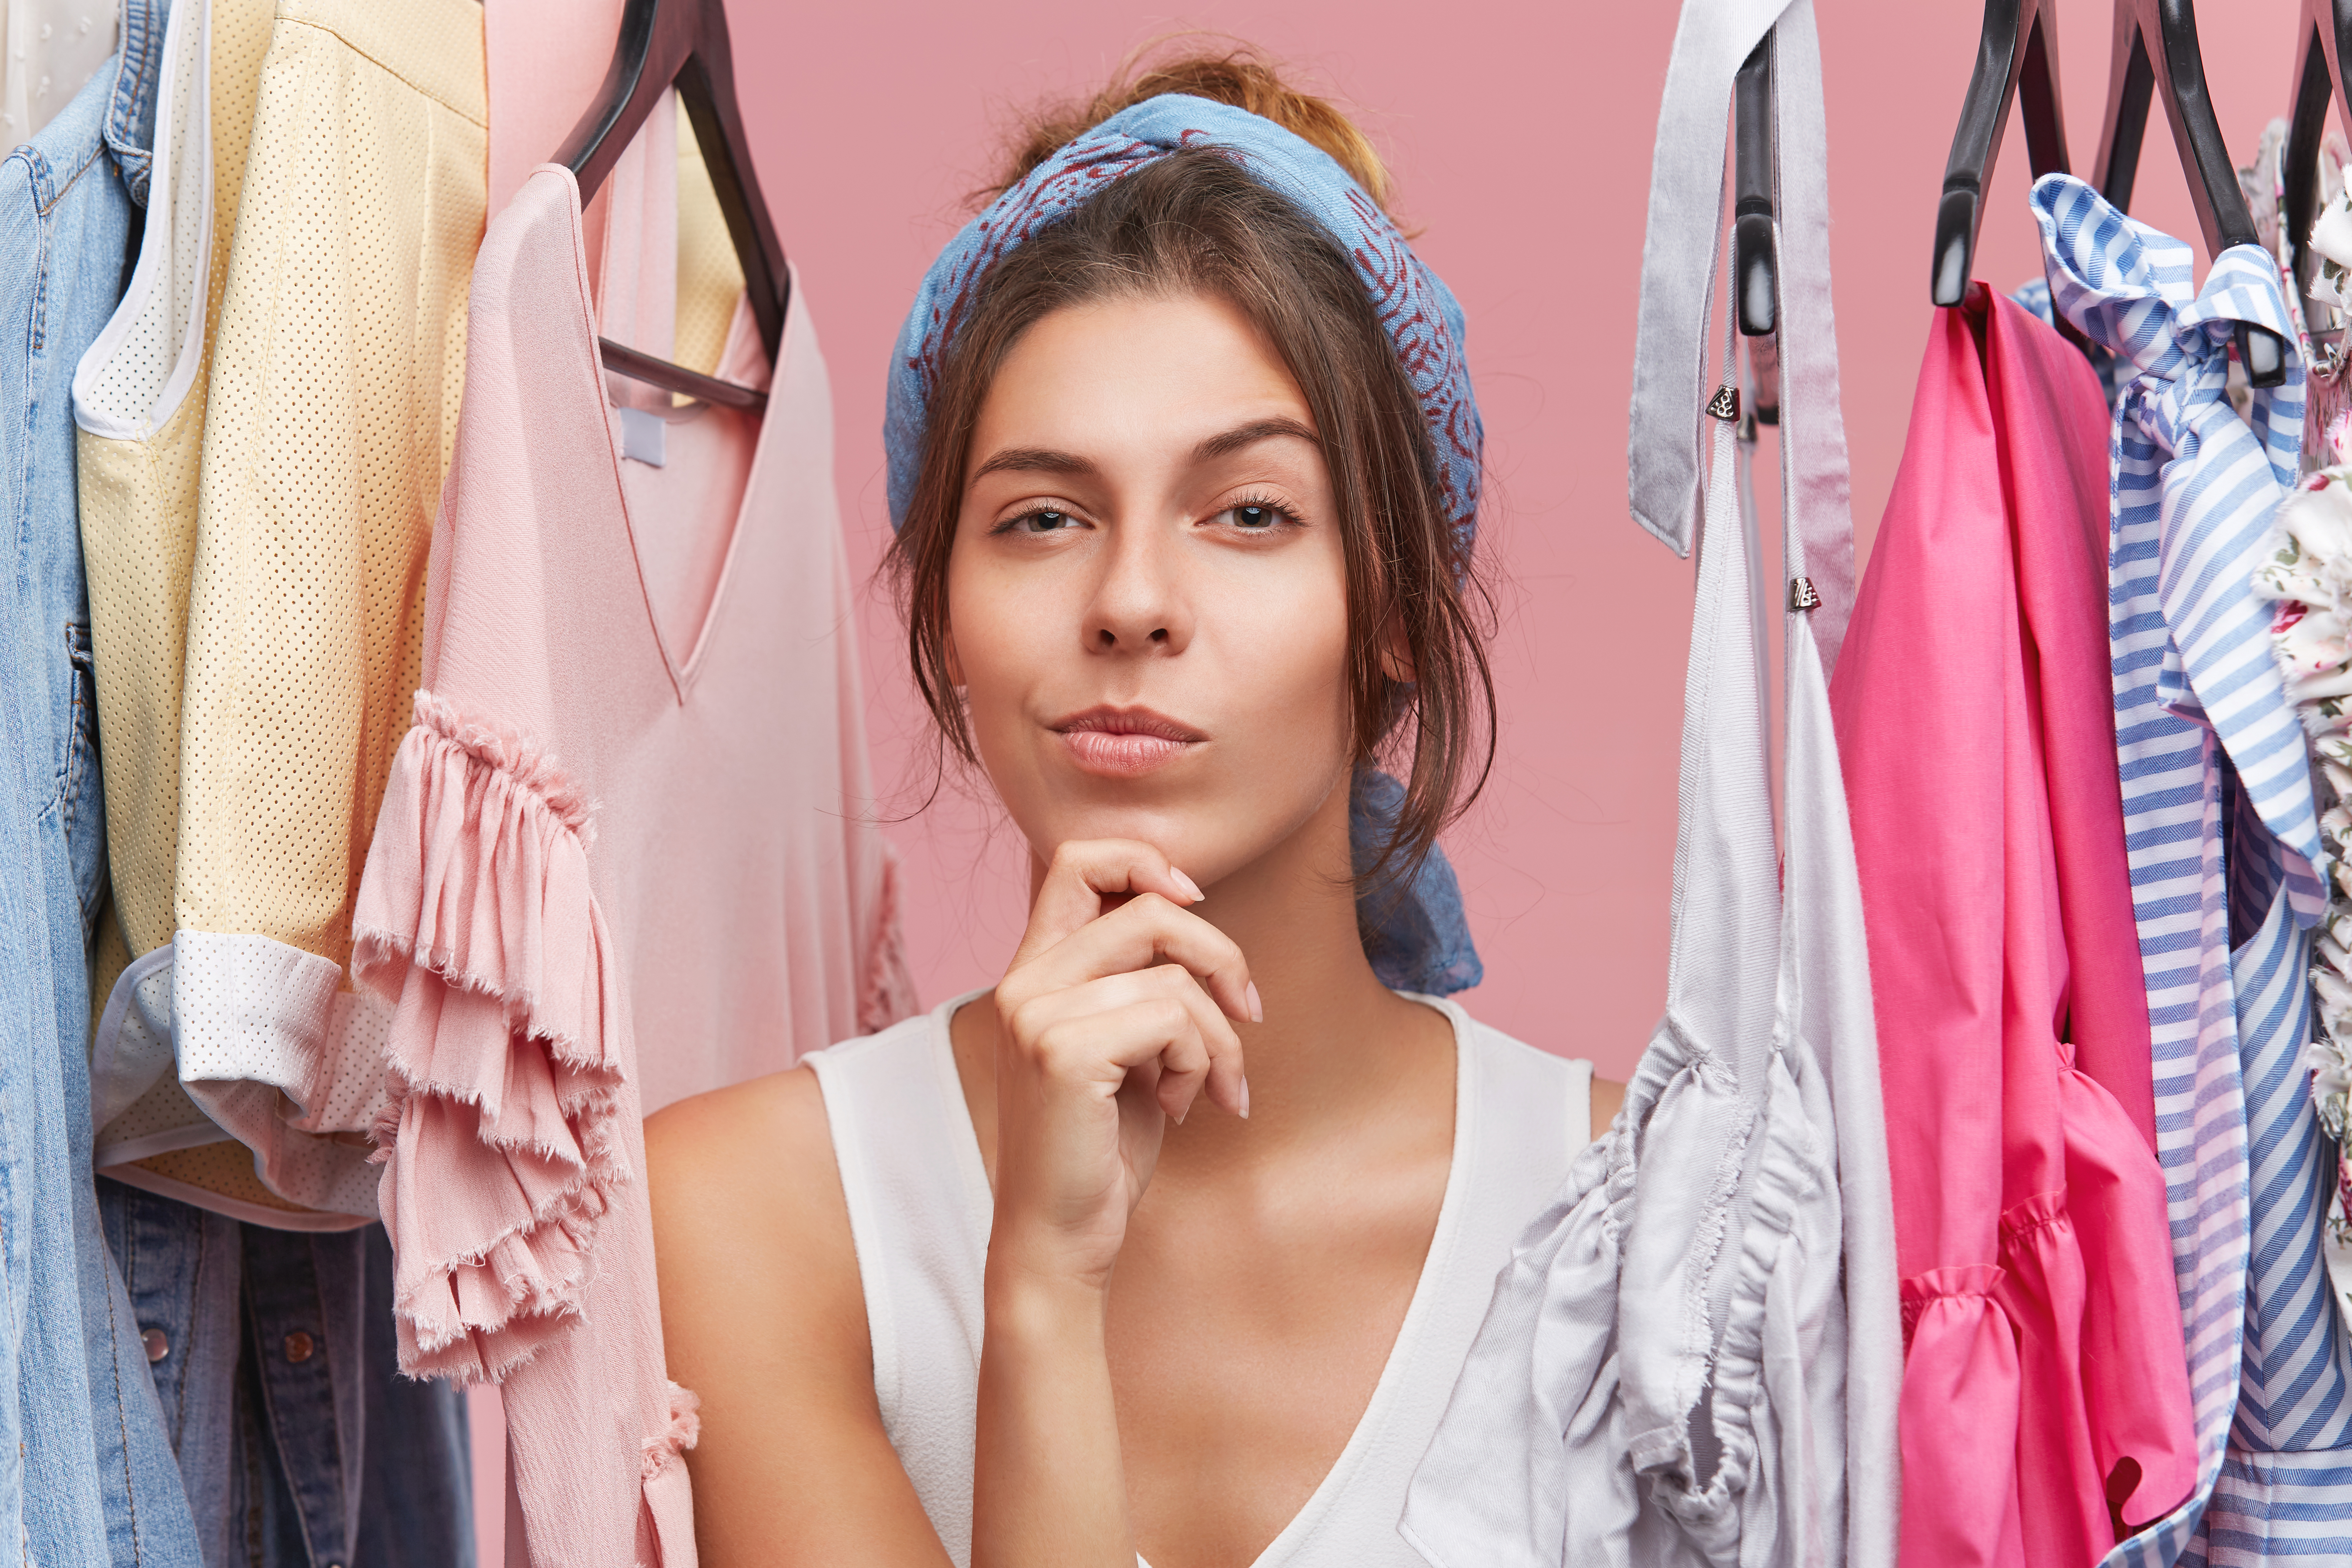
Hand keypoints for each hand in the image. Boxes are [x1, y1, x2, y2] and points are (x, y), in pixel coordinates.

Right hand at [988, 840, 1256, 1294]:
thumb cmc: (1100, 1147)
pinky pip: (1173, 1021)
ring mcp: (1037, 1014)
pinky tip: (1184, 1107)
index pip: (1077, 861)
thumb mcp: (1126, 1047)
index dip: (1146, 863)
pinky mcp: (1063, 1052)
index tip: (1194, 903)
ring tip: (1209, 1088)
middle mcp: (1025, 982)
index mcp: (1034, 971)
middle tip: (1248, 1011)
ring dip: (1219, 1038)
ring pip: (1174, 979)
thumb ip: (1141, 983)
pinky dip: (1202, 1064)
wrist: (1059, 1238)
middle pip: (1148, 909)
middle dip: (1221, 957)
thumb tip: (1196, 918)